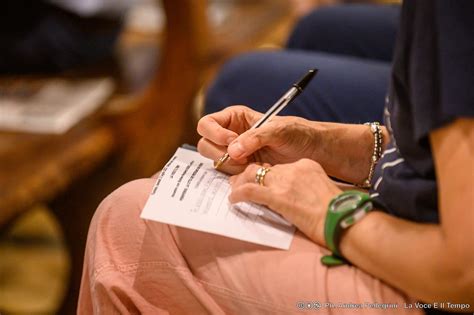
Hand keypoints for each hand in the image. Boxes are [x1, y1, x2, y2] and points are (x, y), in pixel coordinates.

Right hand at [197, 106, 319, 174]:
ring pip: (216, 162)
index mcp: (235, 118)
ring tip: (253, 164)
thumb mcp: (279, 130)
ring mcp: (234, 154)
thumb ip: (255, 137)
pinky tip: (256, 171)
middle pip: (205, 144)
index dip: (215, 134)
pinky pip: (228, 175)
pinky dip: (239, 176)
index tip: (232, 140)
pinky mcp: (241, 170)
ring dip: (232, 166)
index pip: (207, 124)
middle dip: (221, 153)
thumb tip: (232, 150)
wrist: (311, 153)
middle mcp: (230, 135)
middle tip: (243, 158)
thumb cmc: (297, 134)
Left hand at [228, 159, 341, 245]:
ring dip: (239, 183)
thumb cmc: (337, 212)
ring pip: (252, 175)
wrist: (343, 221)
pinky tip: (233, 200)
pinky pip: (250, 191)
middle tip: (237, 182)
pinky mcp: (278, 197)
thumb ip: (306, 187)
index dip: (265, 173)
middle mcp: (294, 169)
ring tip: (233, 191)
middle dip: (247, 175)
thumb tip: (291, 196)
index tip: (258, 179)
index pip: (278, 166)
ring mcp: (285, 182)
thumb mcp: (322, 190)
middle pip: (263, 168)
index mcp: (306, 165)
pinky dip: (238, 194)